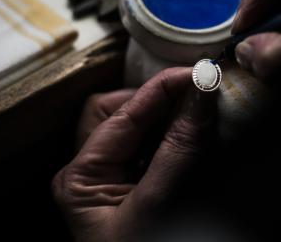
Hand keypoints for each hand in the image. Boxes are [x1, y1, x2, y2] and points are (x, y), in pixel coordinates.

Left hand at [52, 68, 214, 241]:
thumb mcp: (155, 207)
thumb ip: (178, 150)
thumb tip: (200, 95)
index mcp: (80, 177)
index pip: (121, 113)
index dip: (161, 88)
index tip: (198, 73)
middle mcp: (90, 173)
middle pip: (118, 113)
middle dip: (155, 100)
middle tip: (195, 95)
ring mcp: (111, 181)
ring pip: (134, 128)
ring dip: (166, 117)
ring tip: (198, 114)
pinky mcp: (133, 189)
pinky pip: (148, 149)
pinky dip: (171, 138)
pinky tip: (192, 138)